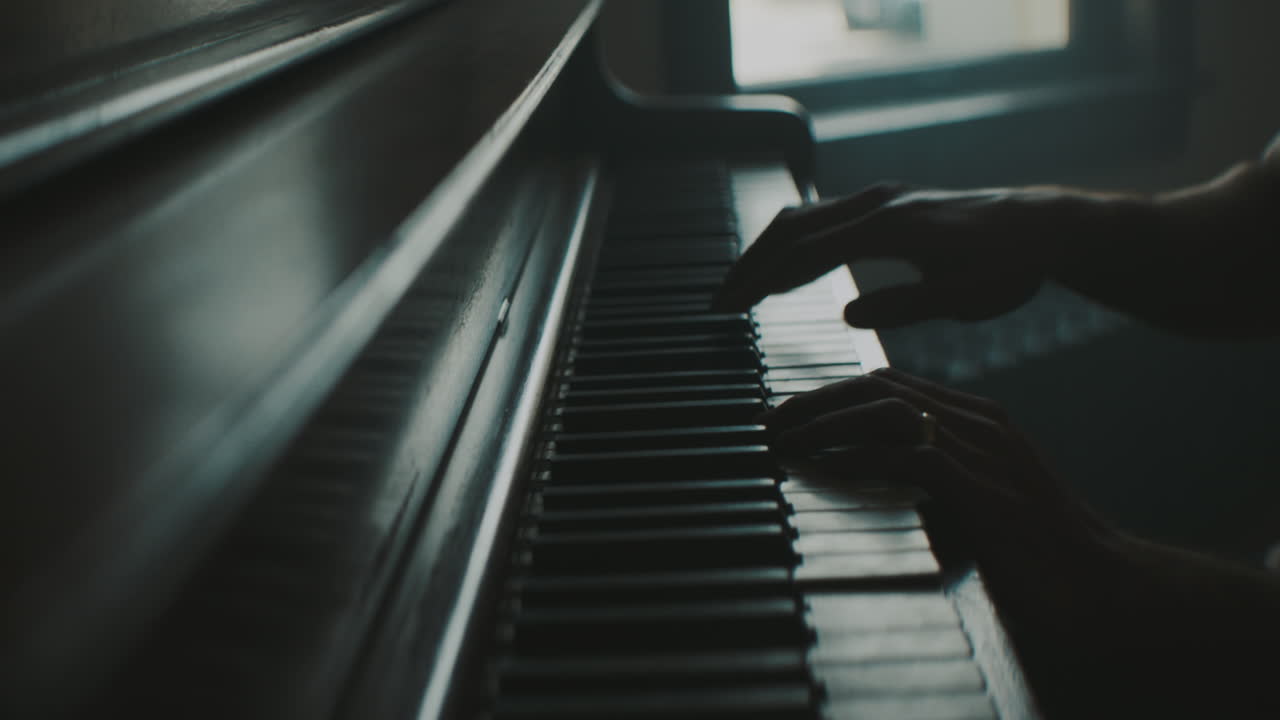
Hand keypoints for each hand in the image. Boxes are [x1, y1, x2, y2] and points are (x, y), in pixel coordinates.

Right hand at [713, 183, 1134, 326]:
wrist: (1042, 226)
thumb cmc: (1008, 265)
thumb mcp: (961, 296)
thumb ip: (903, 305)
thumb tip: (847, 316)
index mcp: (889, 226)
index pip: (806, 254)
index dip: (762, 281)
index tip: (730, 308)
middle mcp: (878, 204)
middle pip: (792, 228)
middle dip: (750, 264)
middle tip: (719, 302)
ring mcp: (880, 199)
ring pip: (804, 217)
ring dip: (767, 250)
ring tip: (740, 287)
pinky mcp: (885, 204)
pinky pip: (823, 217)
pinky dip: (793, 241)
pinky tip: (783, 266)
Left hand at [764, 368, 1279, 716]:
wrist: (1105, 585)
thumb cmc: (1036, 550)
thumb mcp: (973, 499)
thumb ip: (926, 477)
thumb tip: (859, 472)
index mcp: (978, 419)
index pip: (889, 382)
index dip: (831, 393)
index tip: (787, 413)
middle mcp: (980, 422)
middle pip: (878, 385)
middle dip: (816, 399)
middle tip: (770, 422)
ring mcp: (986, 451)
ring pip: (887, 409)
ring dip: (826, 421)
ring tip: (783, 440)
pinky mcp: (985, 489)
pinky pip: (909, 455)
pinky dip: (860, 456)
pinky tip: (825, 468)